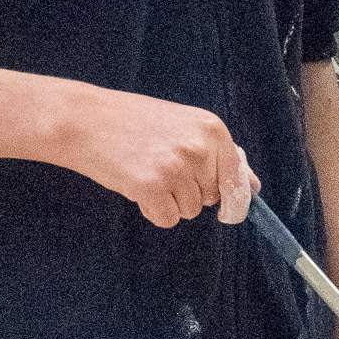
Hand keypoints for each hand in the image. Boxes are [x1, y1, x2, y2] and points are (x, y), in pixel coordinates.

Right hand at [61, 87, 254, 228]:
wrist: (85, 120)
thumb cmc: (132, 122)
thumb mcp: (182, 126)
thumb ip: (219, 155)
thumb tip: (253, 188)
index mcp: (211, 128)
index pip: (236, 176)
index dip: (226, 193)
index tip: (219, 202)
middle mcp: (199, 147)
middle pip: (211, 196)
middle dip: (188, 191)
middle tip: (159, 167)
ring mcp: (176, 167)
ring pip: (190, 210)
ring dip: (169, 201)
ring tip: (146, 173)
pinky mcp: (152, 187)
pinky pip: (167, 219)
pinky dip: (152, 211)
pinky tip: (136, 187)